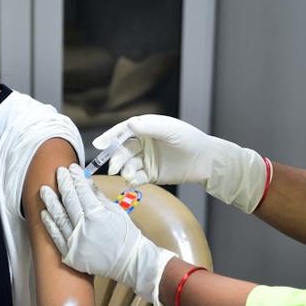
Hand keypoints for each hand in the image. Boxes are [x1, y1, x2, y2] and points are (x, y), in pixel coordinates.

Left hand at [39, 164, 175, 305]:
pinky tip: (45, 213)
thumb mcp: (116, 211)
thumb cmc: (126, 236)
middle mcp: (83, 228)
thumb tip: (86, 180)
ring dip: (50, 202)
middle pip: (68, 201)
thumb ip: (98, 196)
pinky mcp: (71, 255)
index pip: (82, 191)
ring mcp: (75, 243)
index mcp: (97, 216)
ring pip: (58, 217)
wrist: (129, 262)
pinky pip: (56, 237)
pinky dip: (49, 224)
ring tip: (44, 190)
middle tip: (58, 172)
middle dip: (63, 184)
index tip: (71, 168)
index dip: (75, 178)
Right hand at [94, 115, 268, 212]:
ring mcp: (145, 159)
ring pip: (128, 164)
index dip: (109, 137)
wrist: (206, 161)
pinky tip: (133, 181)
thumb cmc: (190, 139)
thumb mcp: (170, 130)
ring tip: (129, 175)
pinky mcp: (150, 174)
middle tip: (115, 167)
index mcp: (145, 127)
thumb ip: (150, 127)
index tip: (98, 144)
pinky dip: (132, 180)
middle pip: (122, 150)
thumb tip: (130, 124)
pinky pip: (136, 177)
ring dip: (125, 170)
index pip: (122, 131)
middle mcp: (142, 143)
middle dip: (116, 158)